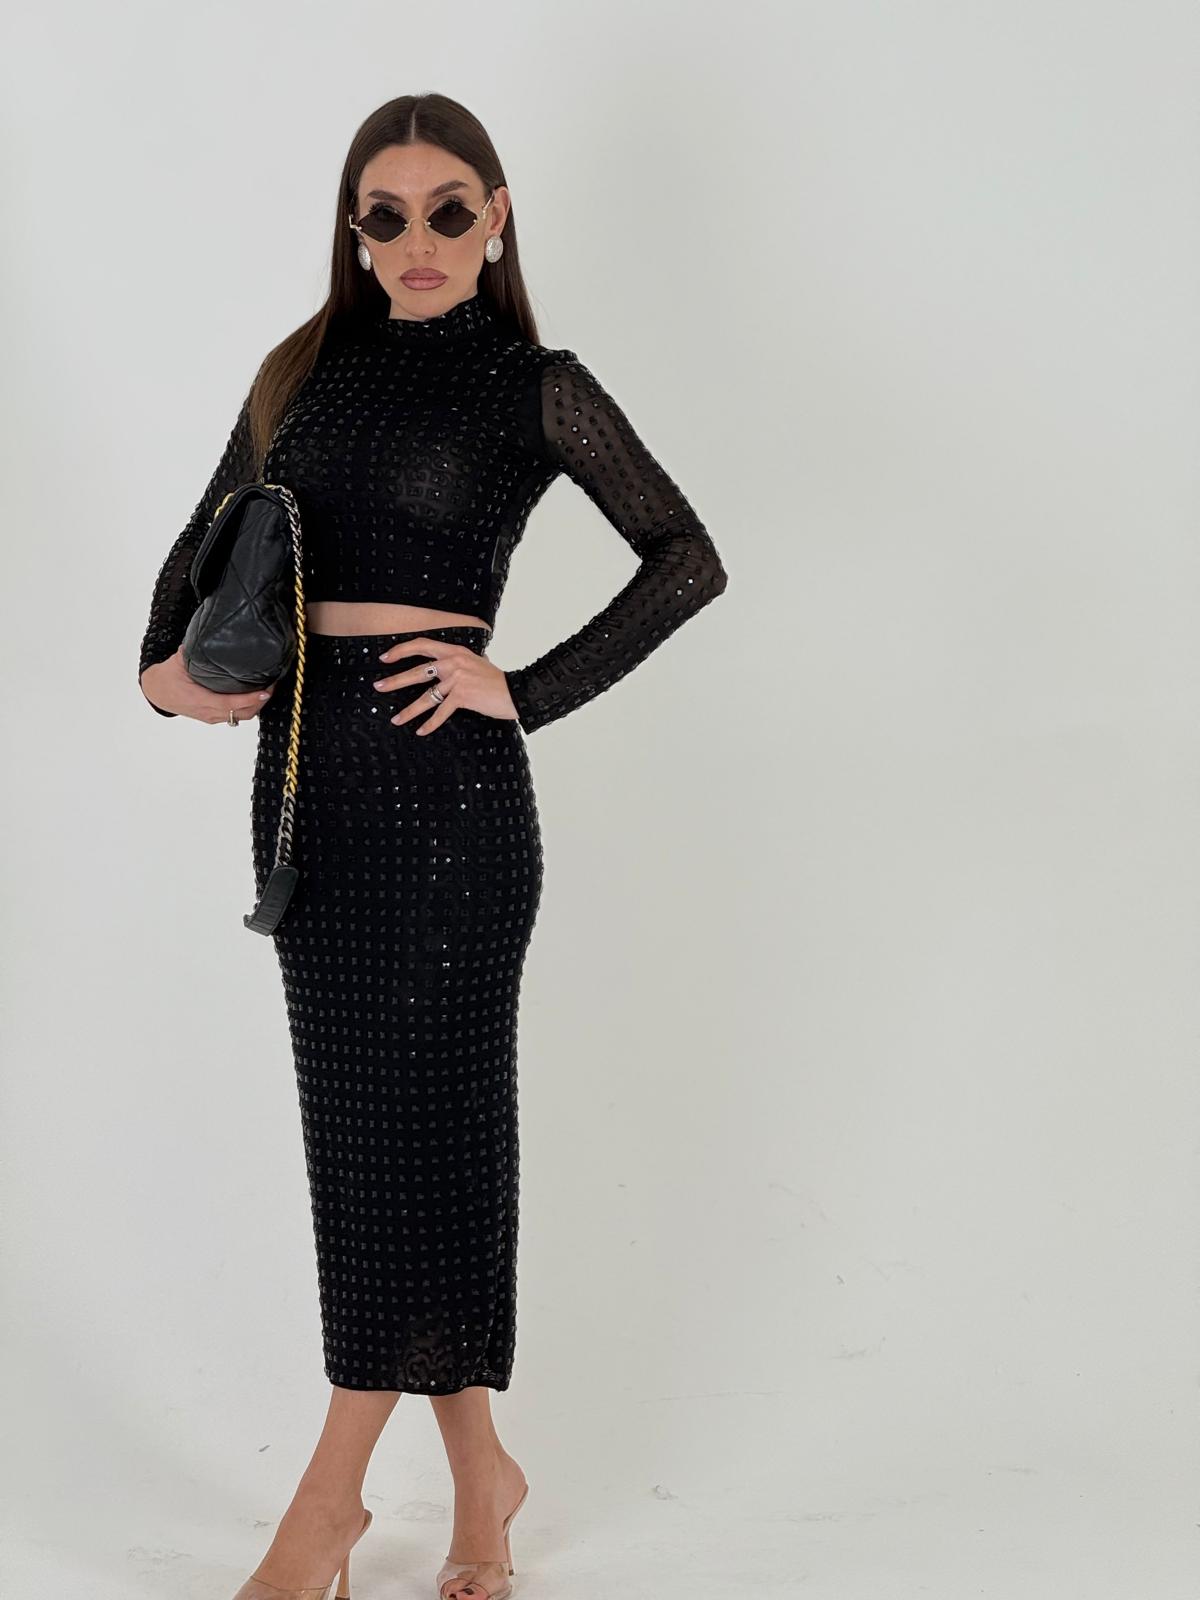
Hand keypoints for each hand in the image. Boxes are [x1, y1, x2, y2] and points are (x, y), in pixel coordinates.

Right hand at [140, 648, 276, 722]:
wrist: (156, 692)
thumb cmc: (166, 678)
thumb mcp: (178, 661)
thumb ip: (193, 650)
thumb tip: (207, 634)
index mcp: (199, 700)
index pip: (230, 704)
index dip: (249, 699)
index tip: (265, 691)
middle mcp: (207, 712)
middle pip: (241, 714)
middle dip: (260, 702)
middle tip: (272, 685)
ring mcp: (211, 717)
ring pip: (240, 717)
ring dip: (256, 706)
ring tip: (267, 690)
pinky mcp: (212, 717)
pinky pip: (235, 716)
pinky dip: (247, 708)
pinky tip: (255, 696)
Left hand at [373, 637, 518, 734]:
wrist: (517, 692)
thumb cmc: (497, 681)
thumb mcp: (476, 663)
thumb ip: (460, 662)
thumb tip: (446, 664)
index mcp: (455, 651)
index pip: (422, 645)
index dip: (401, 650)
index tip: (385, 658)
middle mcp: (453, 662)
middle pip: (416, 671)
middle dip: (394, 681)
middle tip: (378, 686)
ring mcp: (457, 679)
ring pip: (425, 696)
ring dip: (408, 710)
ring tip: (396, 719)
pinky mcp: (463, 696)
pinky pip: (441, 712)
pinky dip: (430, 724)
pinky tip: (421, 731)